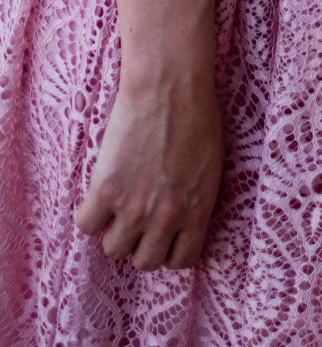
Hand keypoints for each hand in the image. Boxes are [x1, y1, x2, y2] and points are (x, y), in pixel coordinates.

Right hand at [76, 65, 224, 270]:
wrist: (170, 85)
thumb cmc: (198, 115)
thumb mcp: (210, 167)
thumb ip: (195, 200)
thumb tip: (181, 220)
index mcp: (197, 210)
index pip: (181, 260)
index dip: (168, 248)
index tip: (162, 233)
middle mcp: (166, 217)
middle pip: (144, 261)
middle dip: (140, 242)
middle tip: (137, 216)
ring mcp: (134, 207)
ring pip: (114, 249)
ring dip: (114, 229)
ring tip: (119, 202)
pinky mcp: (106, 190)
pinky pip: (86, 225)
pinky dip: (90, 213)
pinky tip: (99, 193)